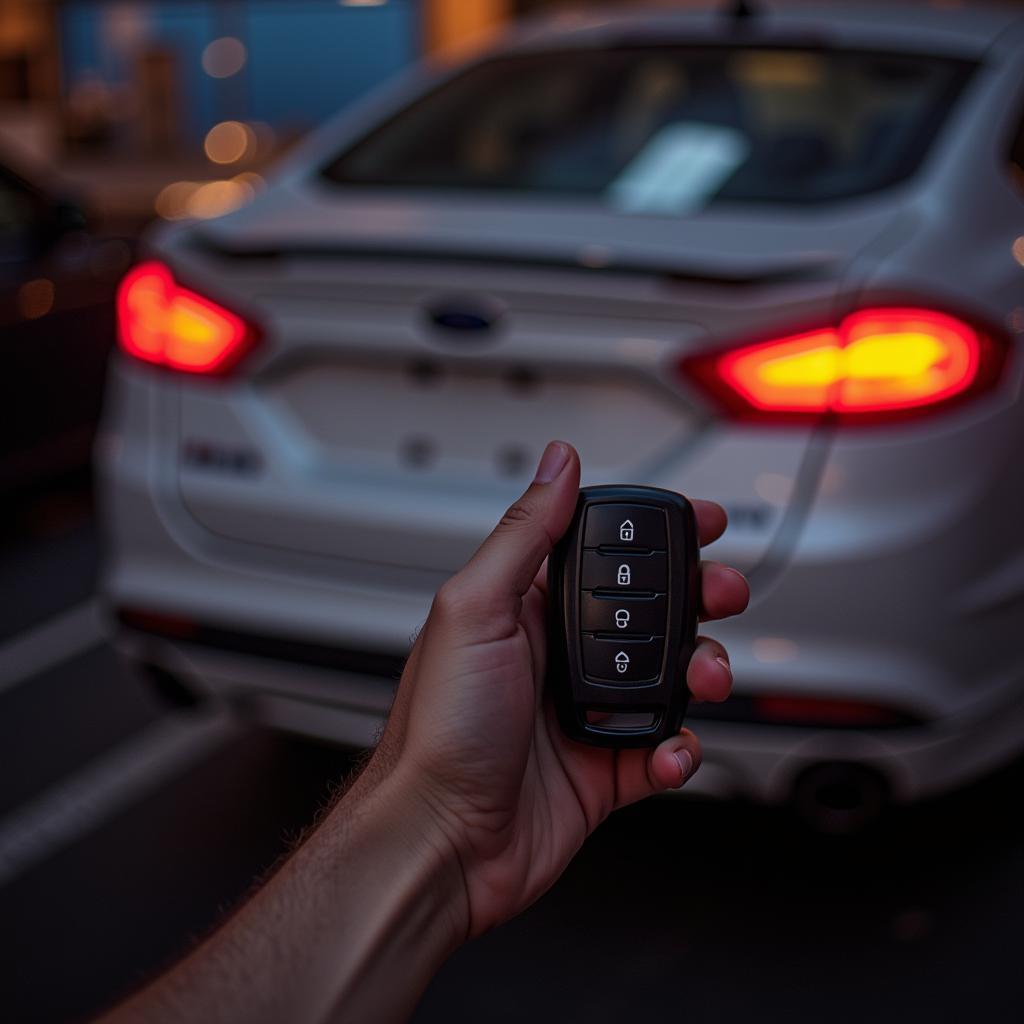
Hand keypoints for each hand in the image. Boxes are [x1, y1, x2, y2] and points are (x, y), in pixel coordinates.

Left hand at [353, 441, 748, 940]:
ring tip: (703, 678)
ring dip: (700, 672)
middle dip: (699, 599)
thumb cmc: (439, 729)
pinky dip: (678, 751)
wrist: (439, 841)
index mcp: (529, 611)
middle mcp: (559, 658)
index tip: (701, 521)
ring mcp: (584, 714)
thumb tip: (557, 463)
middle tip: (723, 594)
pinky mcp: (603, 771)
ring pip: (669, 680)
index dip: (656, 537)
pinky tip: (667, 749)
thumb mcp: (475, 608)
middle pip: (652, 614)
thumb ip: (525, 534)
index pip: (605, 557)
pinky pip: (662, 751)